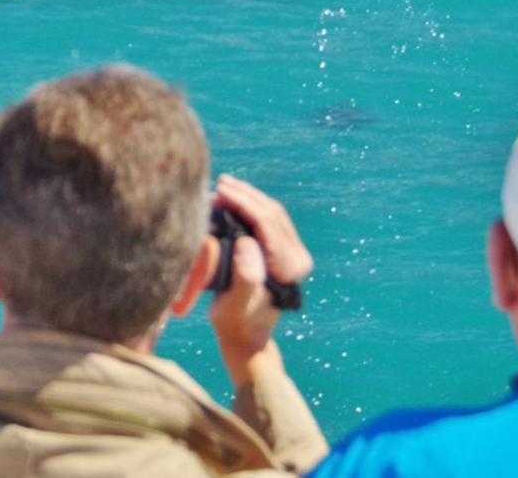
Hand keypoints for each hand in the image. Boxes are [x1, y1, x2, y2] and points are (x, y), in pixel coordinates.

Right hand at [208, 175, 311, 381]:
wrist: (245, 335)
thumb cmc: (236, 322)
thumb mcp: (235, 305)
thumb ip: (244, 276)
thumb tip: (247, 243)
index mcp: (289, 268)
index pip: (268, 223)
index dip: (244, 202)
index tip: (221, 191)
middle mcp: (297, 258)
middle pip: (272, 213)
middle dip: (246, 194)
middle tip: (220, 183)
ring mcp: (293, 254)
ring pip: (272, 213)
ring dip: (249, 197)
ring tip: (225, 186)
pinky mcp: (284, 252)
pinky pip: (269, 220)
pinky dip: (251, 206)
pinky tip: (234, 198)